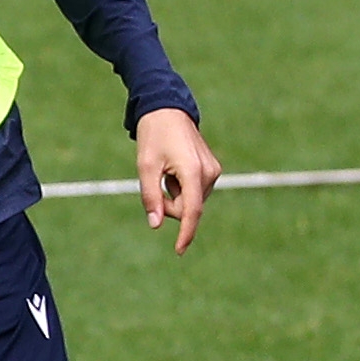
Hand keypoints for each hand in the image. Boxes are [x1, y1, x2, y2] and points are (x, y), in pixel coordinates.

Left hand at [134, 108, 221, 253]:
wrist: (168, 110)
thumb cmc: (154, 136)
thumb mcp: (146, 166)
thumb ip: (151, 197)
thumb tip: (156, 224)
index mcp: (193, 171)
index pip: (192, 210)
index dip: (185, 232)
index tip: (179, 250)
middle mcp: (209, 172)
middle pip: (188, 207)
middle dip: (170, 204)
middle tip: (157, 182)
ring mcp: (213, 171)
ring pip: (191, 201)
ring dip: (175, 195)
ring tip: (167, 170)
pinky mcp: (213, 169)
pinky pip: (195, 191)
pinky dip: (182, 188)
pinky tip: (175, 169)